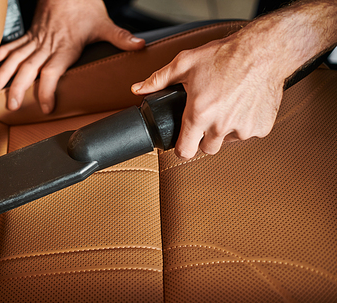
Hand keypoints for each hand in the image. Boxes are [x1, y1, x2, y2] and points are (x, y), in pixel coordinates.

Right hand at [0, 0, 144, 113]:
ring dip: (4, 73)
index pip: (52, 73)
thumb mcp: (104, 23)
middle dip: (18, 87)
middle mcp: (47, 46)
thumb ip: (120, 37)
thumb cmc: (84, 4)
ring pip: (16, 58)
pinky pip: (12, 45)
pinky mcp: (30, 34)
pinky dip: (0, 54)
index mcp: (64, 48)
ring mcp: (36, 40)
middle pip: (28, 69)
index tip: (45, 106)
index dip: (46, 91)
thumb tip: (138, 46)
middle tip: (11, 104)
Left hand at [132, 35, 284, 159]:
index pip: (185, 151)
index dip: (182, 148)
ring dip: (225, 129)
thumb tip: (138, 89)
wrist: (264, 51)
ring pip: (228, 140)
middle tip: (207, 116)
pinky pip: (248, 133)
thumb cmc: (225, 56)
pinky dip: (245, 123)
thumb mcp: (185, 64)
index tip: (183, 142)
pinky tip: (243, 104)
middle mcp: (221, 126)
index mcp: (199, 114)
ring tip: (226, 105)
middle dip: (204, 137)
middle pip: (207, 148)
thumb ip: (158, 80)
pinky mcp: (261, 128)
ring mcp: (243, 129)